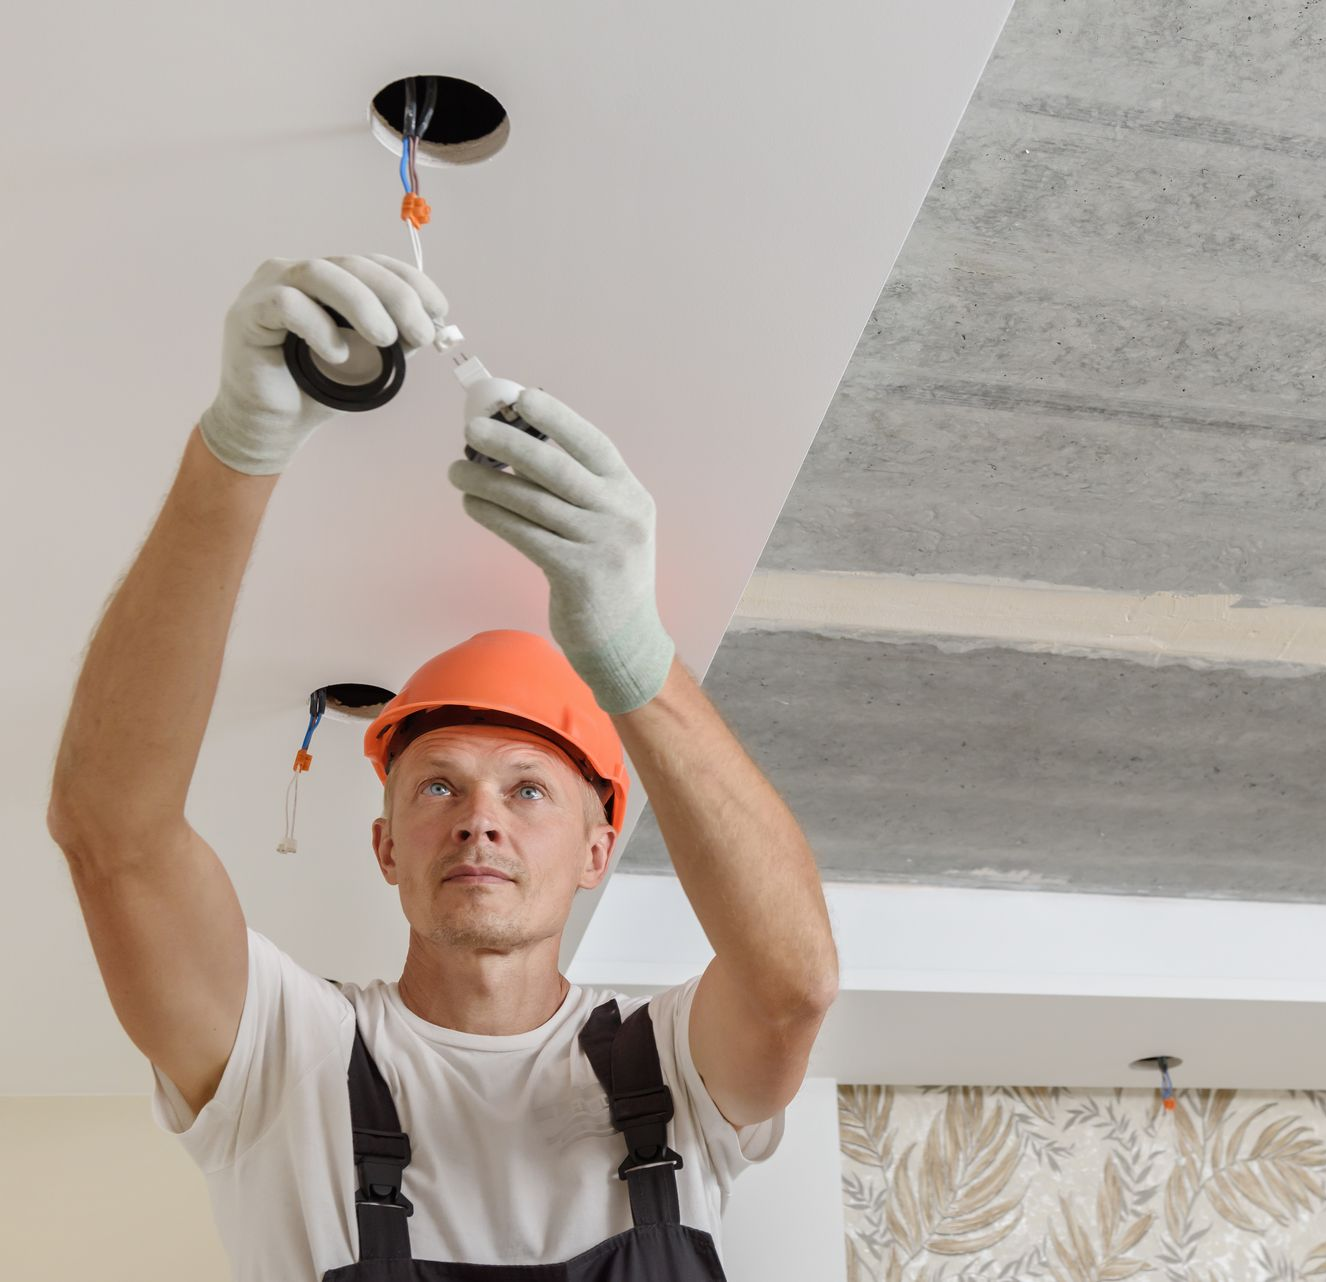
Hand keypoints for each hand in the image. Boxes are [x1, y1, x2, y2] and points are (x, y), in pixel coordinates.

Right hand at [198, 254, 448, 474]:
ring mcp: (268, 287)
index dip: (409, 281)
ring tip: (385, 339)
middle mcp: (296, 273)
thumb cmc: (317, 389)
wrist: (274, 426)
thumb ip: (395, 338)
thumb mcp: (369, 361)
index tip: (439, 310)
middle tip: (421, 333)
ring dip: (361, 305)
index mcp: (328, 279)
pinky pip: (287, 304)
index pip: (373, 263)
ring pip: (320, 274)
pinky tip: (337, 355)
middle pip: (352, 265)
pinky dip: (319, 328)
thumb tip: (431, 325)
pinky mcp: (248, 312)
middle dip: (395, 296)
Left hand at [447, 388, 674, 713]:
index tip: (521, 398)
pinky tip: (472, 505)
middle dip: (510, 443)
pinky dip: (494, 516)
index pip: (593, 444)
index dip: (556, 419)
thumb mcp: (613, 528)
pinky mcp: (578, 574)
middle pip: (557, 468)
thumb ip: (584, 494)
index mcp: (631, 496)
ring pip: (533, 502)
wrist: (626, 645)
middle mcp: (621, 515)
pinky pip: (525, 535)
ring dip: (489, 482)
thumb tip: (523, 449)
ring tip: (457, 471)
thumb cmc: (610, 581)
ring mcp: (602, 545)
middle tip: (473, 430)